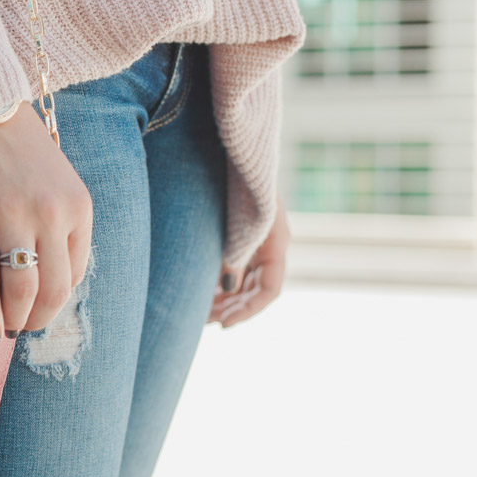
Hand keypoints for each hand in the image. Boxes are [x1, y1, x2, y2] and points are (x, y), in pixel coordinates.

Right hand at [0, 102, 92, 341]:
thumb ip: (60, 223)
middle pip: (54, 289)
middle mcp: (51, 213)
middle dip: (39, 319)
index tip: (42, 312)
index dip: (58, 302)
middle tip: (23, 329)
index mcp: (78, 206)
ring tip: (5, 329)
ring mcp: (11, 216)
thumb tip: (47, 276)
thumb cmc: (15, 145)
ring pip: (21, 290)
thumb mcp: (57, 181)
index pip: (77, 273)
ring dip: (14, 320)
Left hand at [208, 192, 289, 327]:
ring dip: (224, 300)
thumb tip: (228, 288)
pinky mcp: (239, 235)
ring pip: (243, 281)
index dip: (249, 311)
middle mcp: (269, 244)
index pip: (270, 289)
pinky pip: (233, 268)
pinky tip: (199, 294)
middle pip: (255, 289)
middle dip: (233, 309)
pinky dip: (219, 284)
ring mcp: (255, 240)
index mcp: (276, 241)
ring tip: (200, 314)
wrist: (230, 152)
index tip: (223, 325)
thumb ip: (234, 253)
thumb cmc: (235, 183)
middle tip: (206, 323)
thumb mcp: (236, 222)